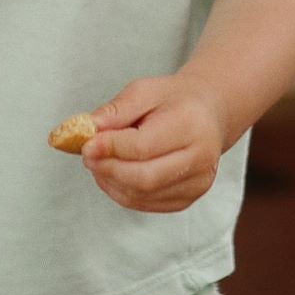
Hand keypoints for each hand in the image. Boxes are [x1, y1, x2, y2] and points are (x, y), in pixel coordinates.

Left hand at [81, 74, 230, 213]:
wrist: (208, 114)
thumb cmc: (174, 100)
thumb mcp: (144, 91)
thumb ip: (116, 110)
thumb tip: (87, 128)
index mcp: (191, 125)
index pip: (144, 146)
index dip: (110, 148)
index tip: (86, 144)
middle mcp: (200, 158)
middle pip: (144, 177)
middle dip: (108, 169)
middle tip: (87, 156)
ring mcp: (197, 183)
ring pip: (143, 194)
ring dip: (111, 182)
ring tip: (98, 162)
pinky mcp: (189, 198)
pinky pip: (146, 203)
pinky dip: (122, 192)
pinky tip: (112, 175)